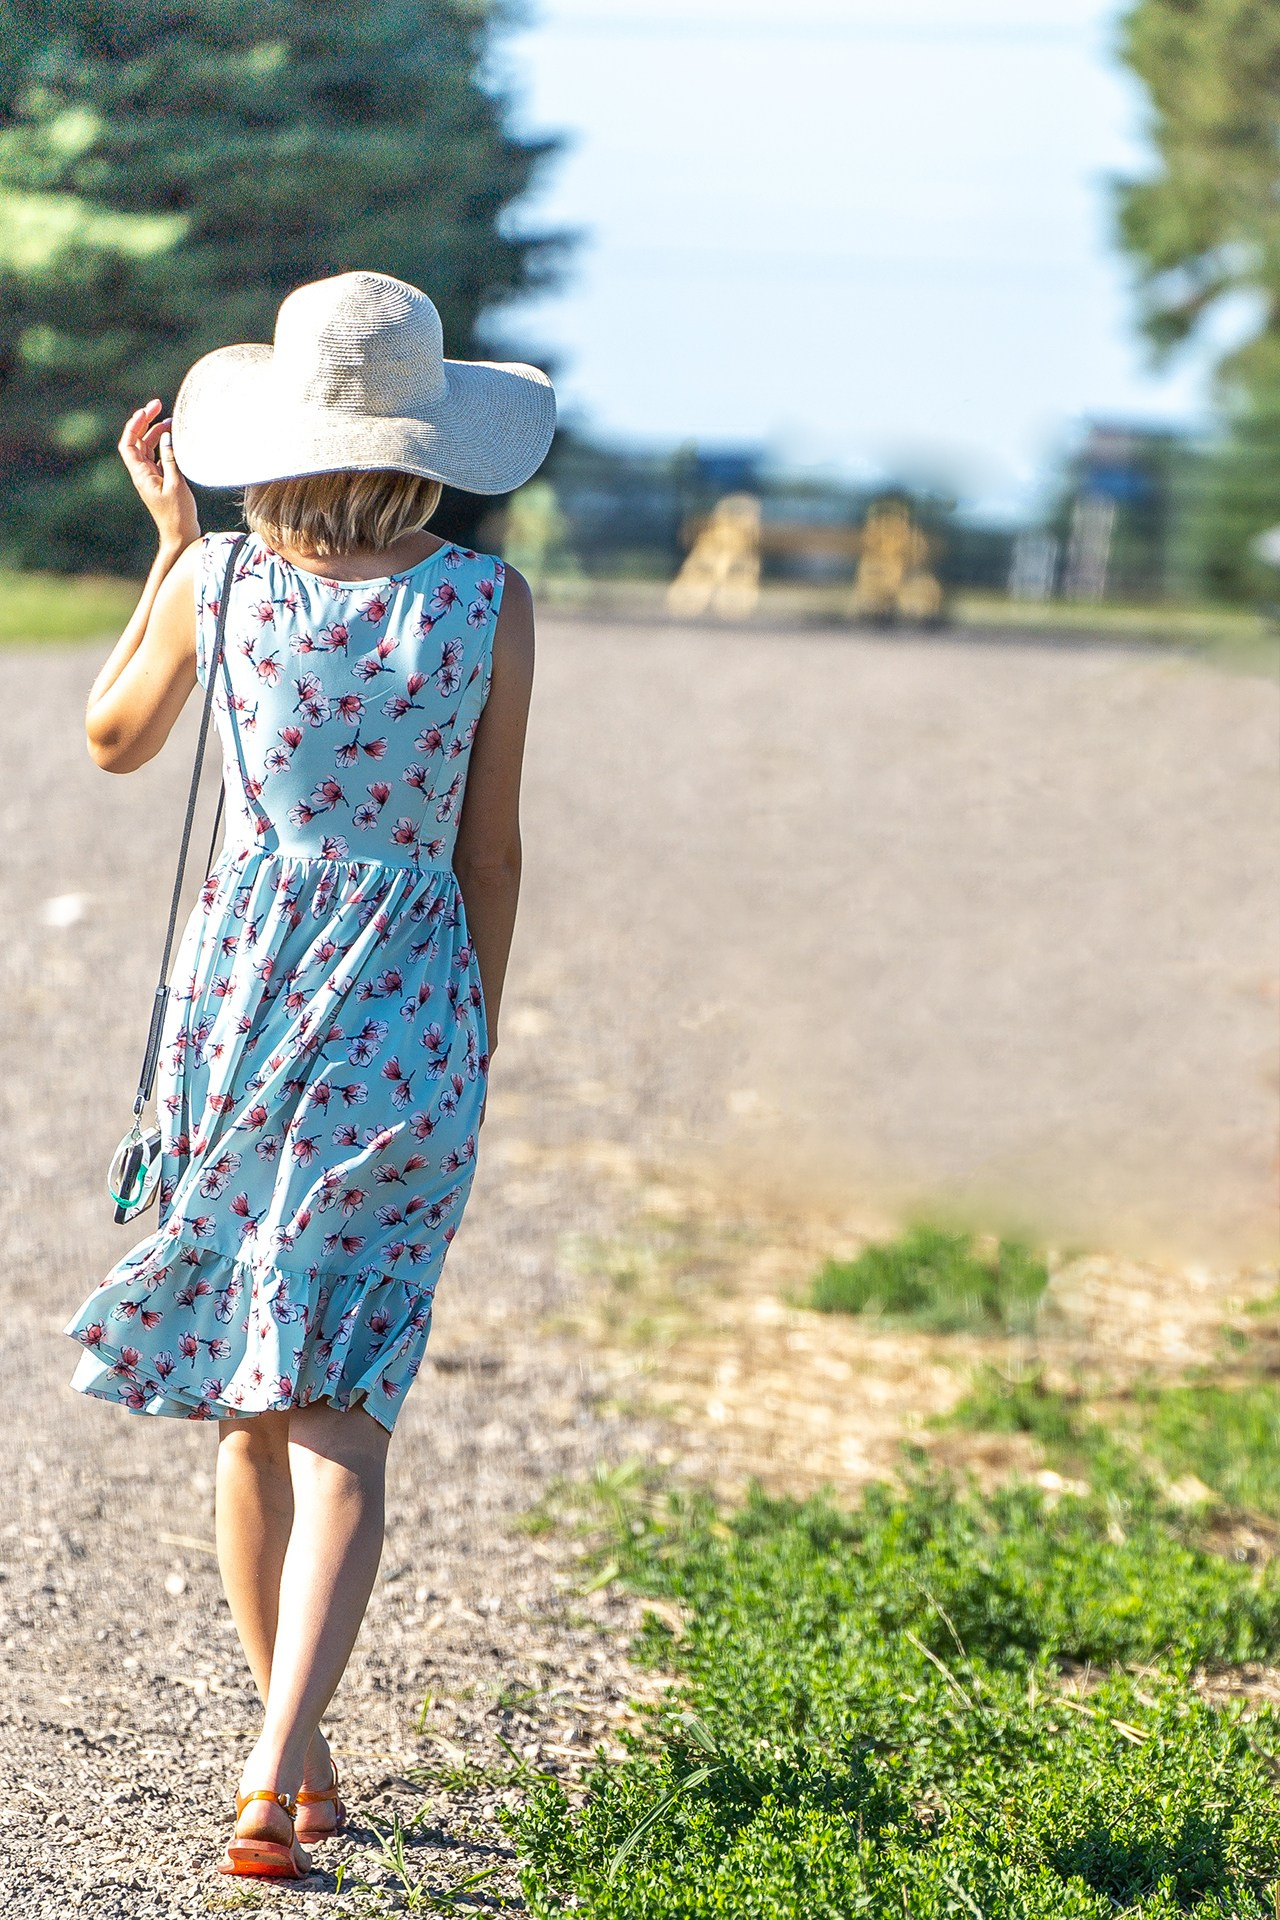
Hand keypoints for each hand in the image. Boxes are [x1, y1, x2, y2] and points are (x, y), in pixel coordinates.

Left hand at [118, 398, 199, 553]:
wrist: (180, 537)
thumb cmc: (178, 515)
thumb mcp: (176, 485)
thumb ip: (171, 459)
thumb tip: (167, 437)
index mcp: (141, 474)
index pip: (129, 443)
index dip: (134, 425)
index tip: (146, 411)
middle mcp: (143, 474)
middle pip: (138, 441)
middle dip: (146, 422)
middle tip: (158, 405)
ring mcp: (151, 477)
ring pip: (148, 447)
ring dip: (156, 432)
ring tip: (170, 420)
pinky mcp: (161, 481)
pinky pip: (158, 457)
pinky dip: (164, 445)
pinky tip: (174, 439)